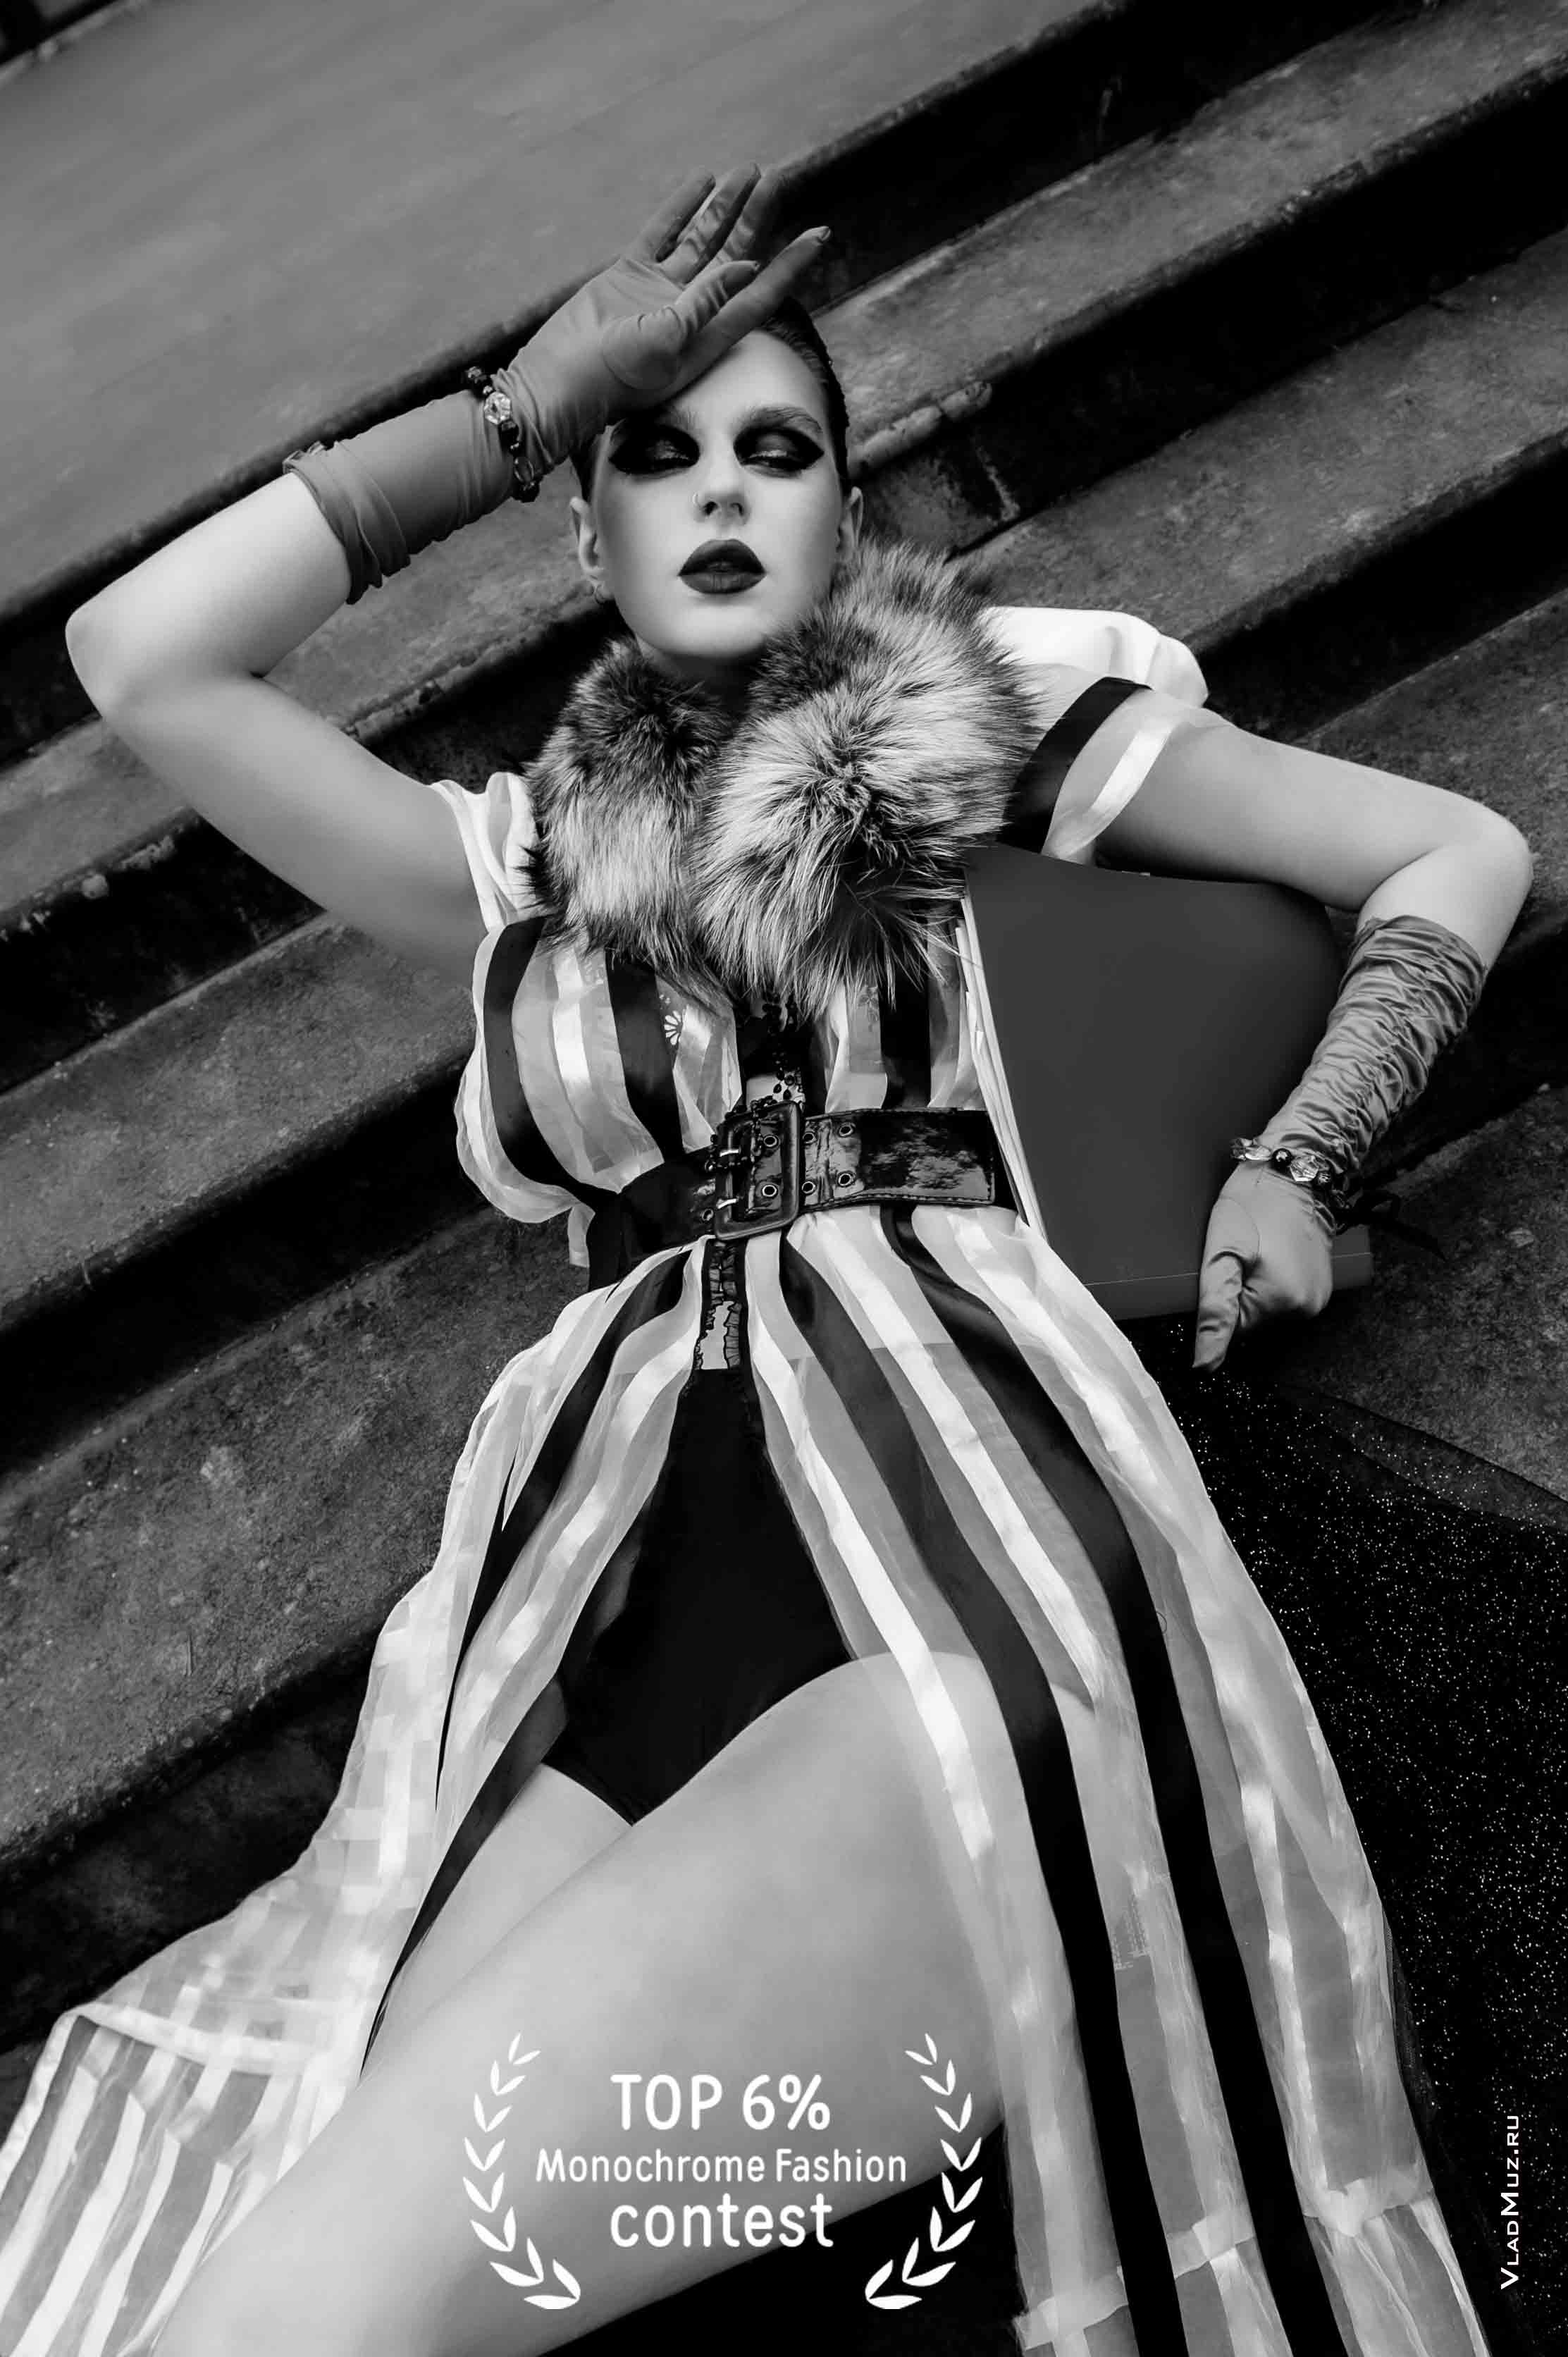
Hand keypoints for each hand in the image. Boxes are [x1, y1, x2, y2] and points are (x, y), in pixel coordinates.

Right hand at [503, 164, 830, 473]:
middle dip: (758, 220)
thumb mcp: (667, 343)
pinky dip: (681, 208)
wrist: (558, 384)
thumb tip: (748, 266)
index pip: (760, 293)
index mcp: (708, 335)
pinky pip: (662, 234)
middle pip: (735, 257)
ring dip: (725, 208)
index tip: (817, 235)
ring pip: (702, 240)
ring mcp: (659, 292)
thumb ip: (706, 304)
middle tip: (778, 179)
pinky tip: (701, 181)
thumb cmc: (612, 379)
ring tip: (748, 172)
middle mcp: (690, 312)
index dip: (790, 265)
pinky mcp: (627, 276)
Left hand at [1190, 1162, 1336, 1371]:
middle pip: (1251, 1323)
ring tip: (1255, 1253)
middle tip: (1237, 1257)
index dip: (1218, 1303)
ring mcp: (1317, 1299)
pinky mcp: (1322, 1287)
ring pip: (1267, 1311)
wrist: (1295, 1172)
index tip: (1224, 1269)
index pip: (1231, 1331)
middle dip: (1237, 1296)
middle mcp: (1305, 1310)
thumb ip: (1214, 1310)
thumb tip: (1205, 1365)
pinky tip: (1270, 1256)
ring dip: (1254, 1289)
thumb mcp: (1222, 1252)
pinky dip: (1272, 1283)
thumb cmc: (1253, 1203)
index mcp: (1279, 1303)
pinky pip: (1285, 1299)